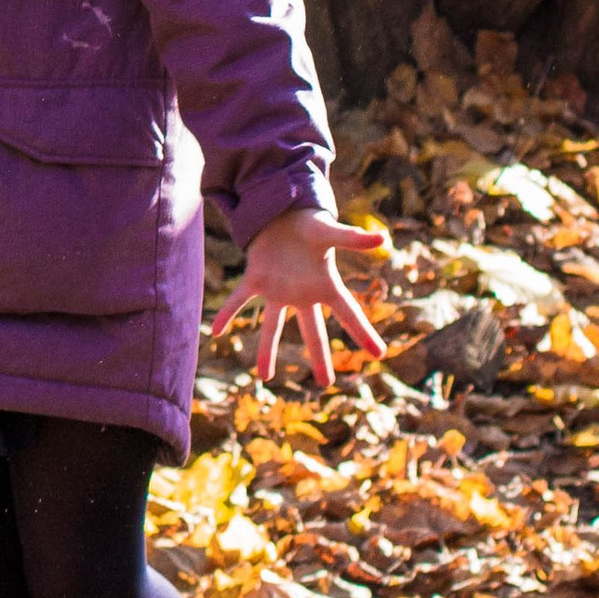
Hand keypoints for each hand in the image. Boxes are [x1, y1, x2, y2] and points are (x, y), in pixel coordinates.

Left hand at [214, 205, 387, 385]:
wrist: (284, 214)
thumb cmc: (312, 226)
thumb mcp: (331, 231)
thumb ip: (353, 238)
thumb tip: (382, 238)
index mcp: (326, 285)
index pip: (349, 313)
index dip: (363, 332)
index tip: (379, 353)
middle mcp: (303, 295)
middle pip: (313, 331)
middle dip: (319, 357)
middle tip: (325, 383)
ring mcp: (278, 290)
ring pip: (272, 325)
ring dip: (267, 350)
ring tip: (264, 377)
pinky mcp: (256, 279)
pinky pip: (240, 299)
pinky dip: (228, 313)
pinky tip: (215, 331)